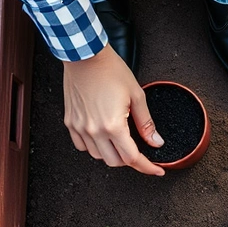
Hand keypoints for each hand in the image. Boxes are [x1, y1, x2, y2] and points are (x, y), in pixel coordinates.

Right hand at [62, 44, 164, 175]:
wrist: (85, 56)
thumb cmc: (110, 71)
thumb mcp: (137, 96)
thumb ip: (147, 124)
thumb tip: (156, 142)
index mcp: (113, 125)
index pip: (132, 158)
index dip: (147, 167)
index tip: (157, 170)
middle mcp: (94, 130)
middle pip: (115, 161)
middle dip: (130, 160)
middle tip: (139, 151)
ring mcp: (79, 127)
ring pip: (98, 156)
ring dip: (112, 153)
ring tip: (120, 140)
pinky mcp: (70, 122)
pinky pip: (82, 146)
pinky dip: (94, 147)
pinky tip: (102, 136)